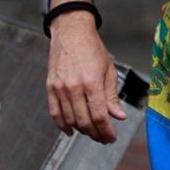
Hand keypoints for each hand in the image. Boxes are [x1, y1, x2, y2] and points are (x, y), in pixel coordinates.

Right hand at [46, 8, 126, 143]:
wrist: (71, 31)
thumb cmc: (92, 48)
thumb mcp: (108, 70)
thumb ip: (111, 96)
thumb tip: (119, 117)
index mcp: (92, 82)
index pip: (100, 116)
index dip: (107, 131)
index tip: (112, 138)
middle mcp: (74, 87)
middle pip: (84, 121)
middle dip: (96, 134)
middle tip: (103, 138)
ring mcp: (60, 88)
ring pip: (70, 120)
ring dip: (82, 131)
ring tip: (91, 132)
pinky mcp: (50, 87)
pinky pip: (55, 112)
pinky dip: (62, 125)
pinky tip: (71, 131)